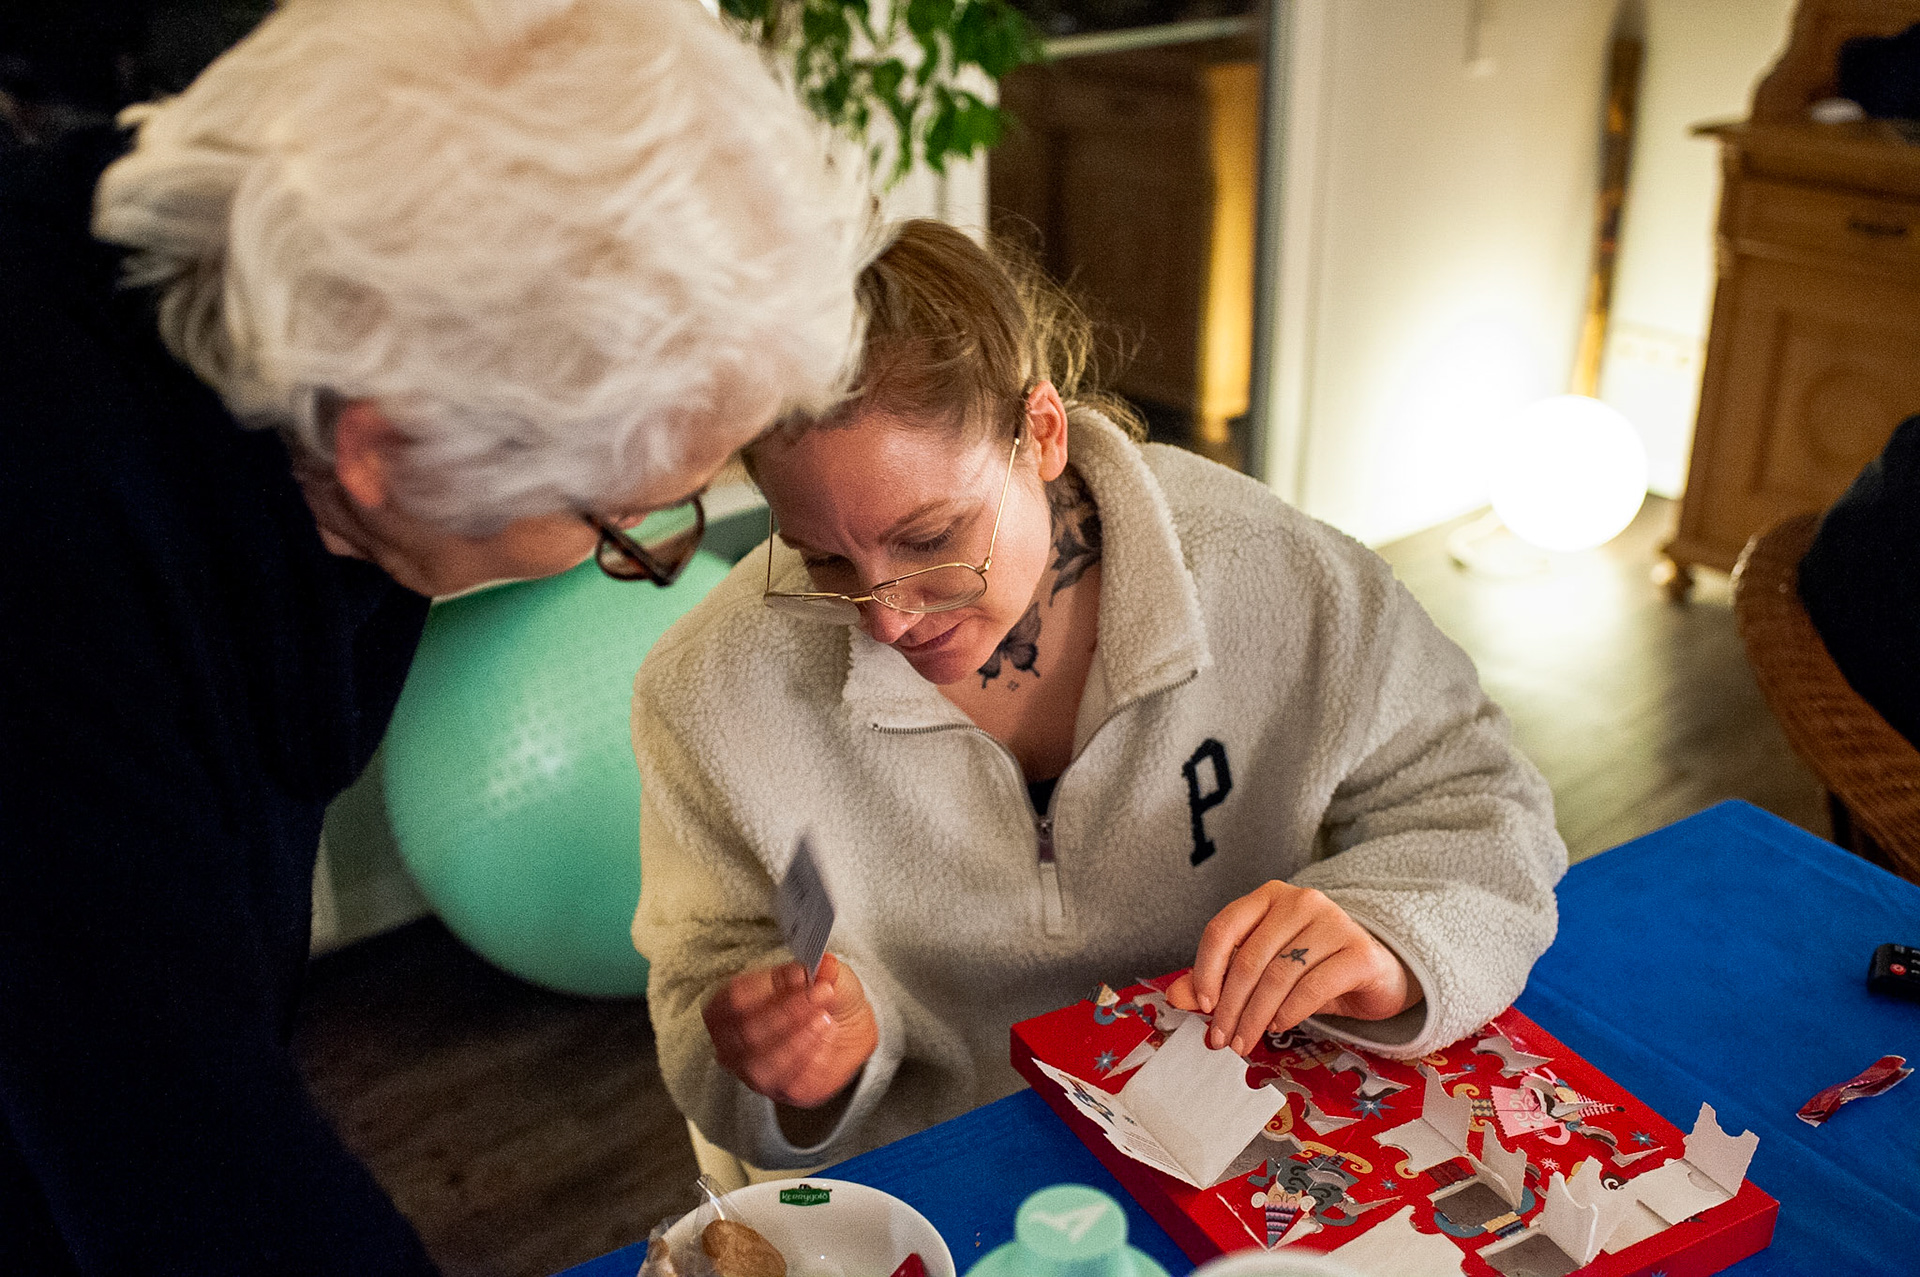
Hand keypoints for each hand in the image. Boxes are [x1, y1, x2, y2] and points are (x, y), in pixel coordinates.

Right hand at [702, 953, 878, 1108]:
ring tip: (824, 1018)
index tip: (801, 975)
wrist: (848, 1023)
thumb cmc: (820, 996)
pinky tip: (827, 1036)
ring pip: (765, 1064)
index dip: (768, 988)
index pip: (733, 1000)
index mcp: (727, 1006)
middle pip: (749, 1032)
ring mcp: (754, 1072)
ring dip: (800, 1039)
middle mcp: (733, 1044)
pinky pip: (792, 1083)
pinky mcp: (784, 1092)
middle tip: (821, 994)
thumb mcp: (818, 972)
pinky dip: (813, 1057)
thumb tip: (816, 969)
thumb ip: (815, 969)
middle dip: (789, 1012)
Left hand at [1165, 882, 1419, 1055]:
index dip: (1206, 970)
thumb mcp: (1262, 972)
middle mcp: (1300, 901)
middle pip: (1250, 958)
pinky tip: (1279, 1026)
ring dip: (1256, 1016)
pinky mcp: (1358, 951)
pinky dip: (1290, 1012)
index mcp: (1268, 897)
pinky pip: (1313, 986)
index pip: (1223, 928)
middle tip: (1221, 1039)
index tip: (1202, 1006)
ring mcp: (1333, 922)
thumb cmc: (1311, 969)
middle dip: (1230, 1005)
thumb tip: (1175, 995)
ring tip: (1245, 1041)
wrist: (1374, 973)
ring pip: (1279, 975)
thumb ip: (1219, 979)